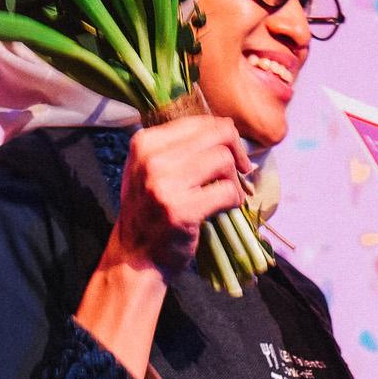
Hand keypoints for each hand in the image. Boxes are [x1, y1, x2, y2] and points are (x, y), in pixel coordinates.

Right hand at [115, 113, 250, 278]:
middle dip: (236, 152)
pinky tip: (226, 208)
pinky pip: (227, 191)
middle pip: (217, 135)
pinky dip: (235, 200)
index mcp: (145, 142)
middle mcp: (151, 158)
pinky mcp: (181, 210)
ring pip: (224, 160)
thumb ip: (180, 147)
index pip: (201, 122)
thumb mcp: (152, 169)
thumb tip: (226, 129)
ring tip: (226, 194)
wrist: (136, 256)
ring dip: (234, 179)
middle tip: (241, 171)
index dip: (225, 135)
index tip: (231, 154)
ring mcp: (164, 184)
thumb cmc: (151, 211)